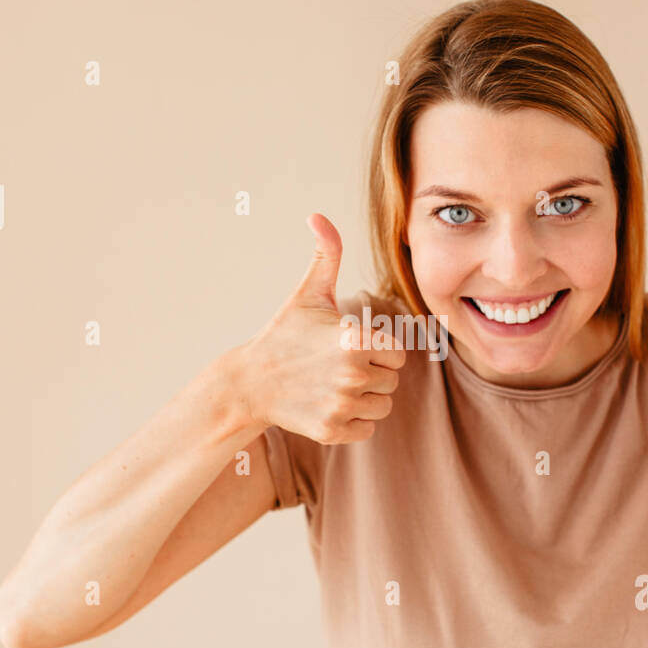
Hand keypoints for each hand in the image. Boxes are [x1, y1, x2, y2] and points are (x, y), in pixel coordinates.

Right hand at [240, 213, 405, 443]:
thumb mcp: (309, 294)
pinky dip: (354, 420)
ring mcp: (341, 405)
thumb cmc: (285, 334)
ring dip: (366, 397)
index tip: (351, 344)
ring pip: (383, 405)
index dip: (378, 347)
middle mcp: (352, 374)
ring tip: (335, 384)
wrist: (250, 383)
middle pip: (392, 379)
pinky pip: (367, 428)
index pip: (398, 351)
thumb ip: (326, 255)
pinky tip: (329, 404)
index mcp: (356, 338)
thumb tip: (317, 216)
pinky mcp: (332, 431)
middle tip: (338, 365)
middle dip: (372, 372)